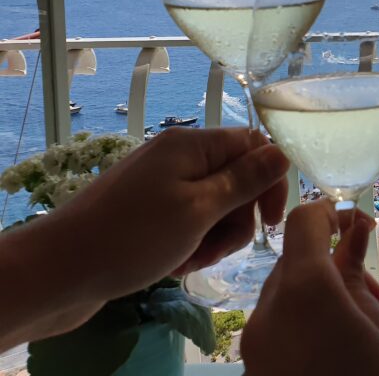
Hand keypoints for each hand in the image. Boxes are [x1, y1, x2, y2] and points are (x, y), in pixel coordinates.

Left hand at [0, 127, 288, 348]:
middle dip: (238, 218)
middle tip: (218, 250)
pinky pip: (188, 219)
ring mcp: (161, 184)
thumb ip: (245, 180)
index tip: (268, 223)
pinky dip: (191, 242)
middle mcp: (178, 156)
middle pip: (237, 179)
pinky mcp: (147, 210)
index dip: (270, 181)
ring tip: (191, 261)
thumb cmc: (133, 237)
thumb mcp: (199, 209)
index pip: (255, 146)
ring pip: (215, 204)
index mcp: (192, 145)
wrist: (58, 271)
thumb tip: (283, 151)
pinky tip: (175, 264)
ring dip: (215, 236)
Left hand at [242, 201, 378, 375]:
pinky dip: (310, 327)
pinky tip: (343, 347)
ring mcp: (256, 348)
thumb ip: (360, 276)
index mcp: (303, 292)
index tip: (361, 226)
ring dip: (325, 299)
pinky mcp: (255, 370)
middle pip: (297, 263)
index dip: (332, 213)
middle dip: (337, 268)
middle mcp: (266, 314)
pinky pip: (281, 331)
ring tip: (367, 331)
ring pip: (288, 297)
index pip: (304, 221)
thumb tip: (355, 232)